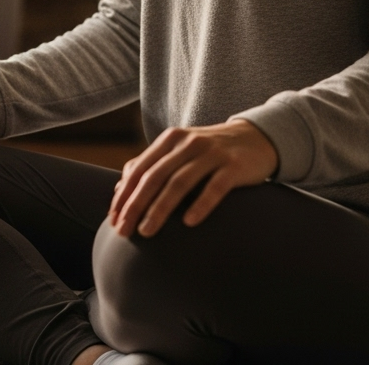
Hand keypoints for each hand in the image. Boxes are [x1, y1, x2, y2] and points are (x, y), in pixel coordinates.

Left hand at [108, 119, 277, 237]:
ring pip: (180, 182)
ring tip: (147, 232)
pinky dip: (200, 204)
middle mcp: (188, 143)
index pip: (140, 169)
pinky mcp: (234, 166)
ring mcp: (212, 153)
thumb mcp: (179, 151)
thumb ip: (151, 165)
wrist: (255, 138)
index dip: (125, 195)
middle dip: (136, 205)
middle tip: (124, 231)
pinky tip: (189, 223)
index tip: (113, 220)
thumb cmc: (210, 152)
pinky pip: (215, 187)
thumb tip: (120, 188)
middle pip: (155, 176)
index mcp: (171, 140)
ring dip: (160, 208)